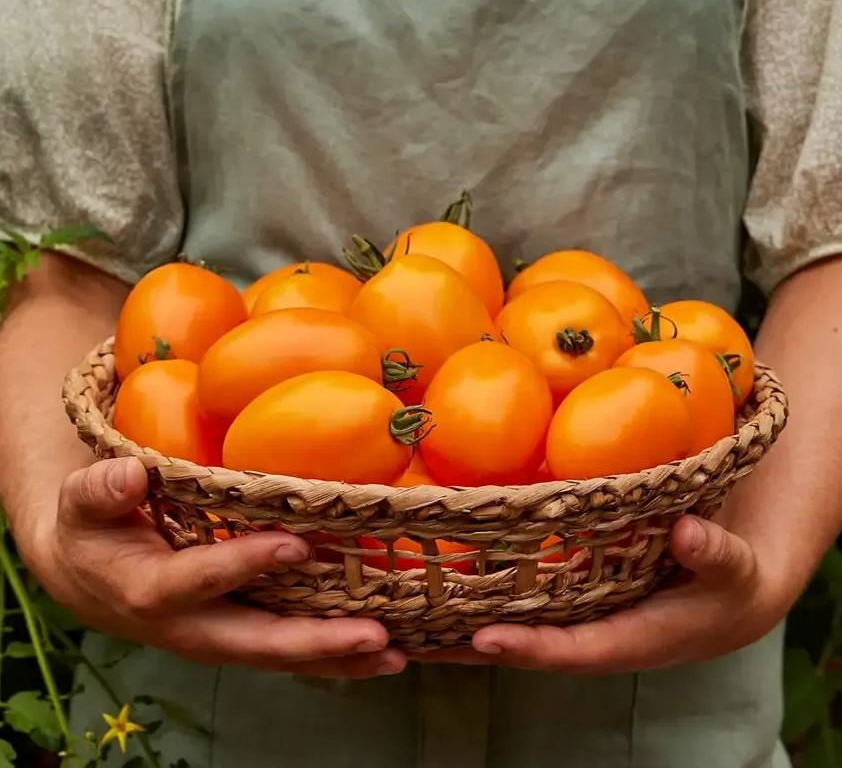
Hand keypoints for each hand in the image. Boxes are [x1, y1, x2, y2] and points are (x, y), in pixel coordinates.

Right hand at [26, 457, 405, 678]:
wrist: (88, 575)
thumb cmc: (91, 528)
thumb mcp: (82, 502)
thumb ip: (100, 491)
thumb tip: (129, 476)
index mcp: (151, 589)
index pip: (201, 579)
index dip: (244, 564)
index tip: (296, 545)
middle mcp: (190, 626)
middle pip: (256, 641)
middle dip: (315, 642)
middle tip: (375, 636)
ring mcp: (218, 635)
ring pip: (279, 655)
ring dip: (337, 658)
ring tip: (394, 655)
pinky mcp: (237, 633)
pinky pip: (285, 649)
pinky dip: (331, 655)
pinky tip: (377, 652)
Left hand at [412, 513, 794, 672]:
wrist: (725, 598)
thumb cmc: (730, 583)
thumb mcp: (734, 568)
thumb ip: (715, 555)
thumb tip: (689, 534)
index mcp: (629, 637)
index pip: (571, 649)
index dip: (528, 647)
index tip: (481, 639)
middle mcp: (592, 636)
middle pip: (522, 647)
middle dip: (468, 646)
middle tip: (412, 635)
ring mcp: (576, 621)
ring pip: (511, 630)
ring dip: (458, 629)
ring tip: (400, 618)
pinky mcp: (570, 603)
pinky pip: (519, 608)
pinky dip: (478, 605)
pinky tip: (437, 589)